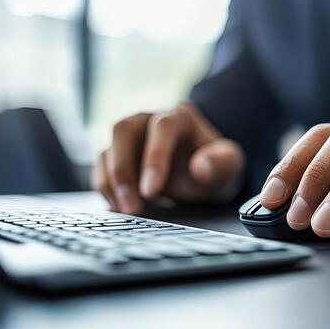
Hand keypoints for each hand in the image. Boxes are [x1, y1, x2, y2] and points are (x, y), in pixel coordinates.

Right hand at [92, 103, 244, 213]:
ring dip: (112, 183)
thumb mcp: (228, 165)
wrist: (203, 170)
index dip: (154, 157)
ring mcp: (131, 135)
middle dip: (124, 171)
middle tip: (133, 207)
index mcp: (180, 117)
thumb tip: (199, 168)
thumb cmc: (214, 164)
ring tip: (127, 212)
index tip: (151, 191)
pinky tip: (119, 207)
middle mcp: (149, 119)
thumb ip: (220, 163)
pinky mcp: (117, 153)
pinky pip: (101, 166)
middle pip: (123, 130)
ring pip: (108, 149)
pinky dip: (106, 188)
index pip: (162, 127)